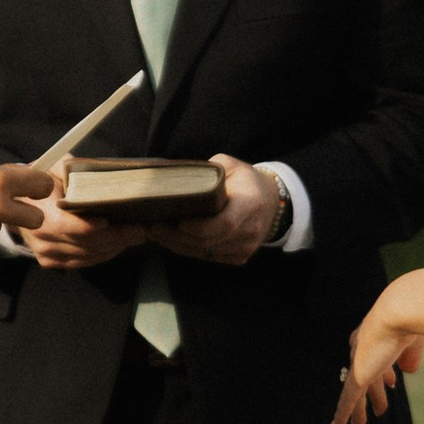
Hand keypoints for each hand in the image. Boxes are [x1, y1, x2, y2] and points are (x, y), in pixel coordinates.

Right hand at [12, 179, 147, 267]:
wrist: (10, 205)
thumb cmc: (36, 182)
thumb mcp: (49, 167)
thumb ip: (69, 167)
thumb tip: (91, 170)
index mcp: (44, 214)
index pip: (77, 228)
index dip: (104, 229)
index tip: (128, 222)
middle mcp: (44, 238)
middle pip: (89, 245)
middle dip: (120, 238)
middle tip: (141, 229)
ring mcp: (47, 253)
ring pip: (88, 257)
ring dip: (114, 248)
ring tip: (134, 236)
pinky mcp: (50, 262)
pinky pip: (82, 263)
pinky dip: (102, 255)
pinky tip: (116, 245)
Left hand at [159, 154, 283, 265]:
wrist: (271, 202)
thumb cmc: (246, 180)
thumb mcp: (231, 165)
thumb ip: (208, 172)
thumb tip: (177, 179)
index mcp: (250, 204)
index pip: (224, 224)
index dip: (199, 227)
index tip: (178, 221)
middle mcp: (249, 230)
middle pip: (209, 241)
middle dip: (177, 236)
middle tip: (152, 225)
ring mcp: (245, 247)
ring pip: (204, 252)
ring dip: (177, 245)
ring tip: (155, 232)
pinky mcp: (238, 257)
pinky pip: (207, 257)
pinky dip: (187, 249)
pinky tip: (170, 240)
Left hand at [328, 294, 423, 423]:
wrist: (401, 310)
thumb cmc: (413, 317)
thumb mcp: (416, 339)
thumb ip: (411, 355)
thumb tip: (409, 371)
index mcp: (378, 334)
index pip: (379, 358)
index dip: (386, 373)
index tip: (392, 383)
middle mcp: (365, 346)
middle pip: (367, 375)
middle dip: (373, 393)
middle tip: (380, 409)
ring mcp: (359, 361)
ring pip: (355, 391)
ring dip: (359, 409)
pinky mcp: (358, 375)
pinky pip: (347, 399)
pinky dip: (342, 415)